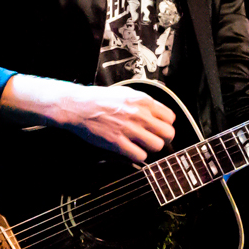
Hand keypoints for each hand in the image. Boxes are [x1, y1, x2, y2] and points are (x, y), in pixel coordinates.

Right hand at [0, 74, 174, 162]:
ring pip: (157, 146)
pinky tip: (130, 150)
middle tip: (152, 139)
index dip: (165, 125)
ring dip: (150, 148)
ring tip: (140, 145)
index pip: (171, 118)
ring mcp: (129, 129)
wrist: (77, 106)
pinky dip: (137, 156)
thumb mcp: (127, 93)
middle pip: (168, 134)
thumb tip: (159, 114)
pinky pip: (140, 156)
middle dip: (162, 139)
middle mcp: (139, 114)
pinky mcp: (117, 142)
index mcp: (143, 100)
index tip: (158, 128)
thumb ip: (144, 103)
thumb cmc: (100, 99)